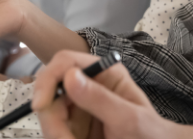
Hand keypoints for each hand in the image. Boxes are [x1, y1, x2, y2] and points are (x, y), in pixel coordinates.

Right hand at [32, 51, 178, 138]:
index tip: (41, 105)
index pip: (65, 62)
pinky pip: (54, 129)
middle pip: (50, 90)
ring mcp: (78, 105)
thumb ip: (101, 99)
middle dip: (51, 116)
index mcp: (104, 72)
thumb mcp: (129, 118)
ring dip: (55, 132)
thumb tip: (70, 76)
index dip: (48, 79)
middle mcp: (88, 84)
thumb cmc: (151, 133)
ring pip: (48, 113)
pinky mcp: (72, 125)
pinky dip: (59, 137)